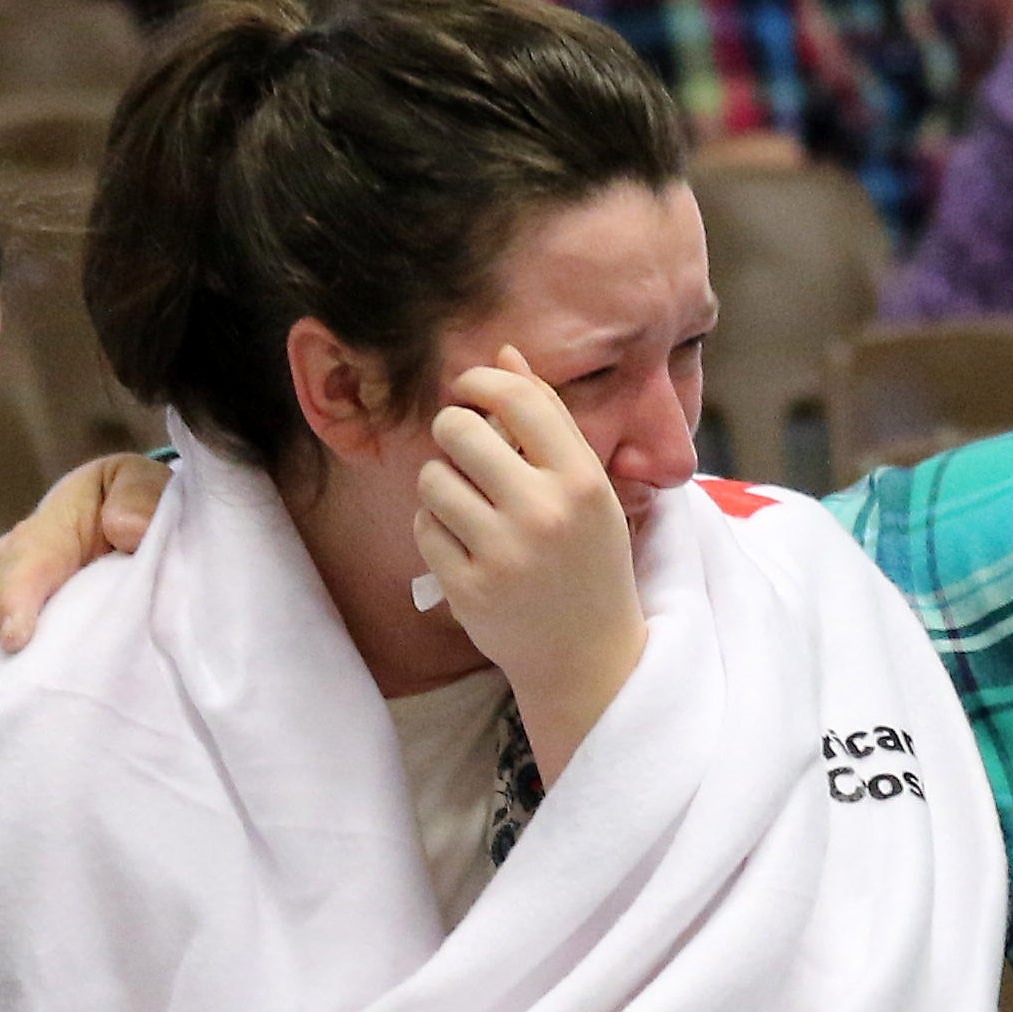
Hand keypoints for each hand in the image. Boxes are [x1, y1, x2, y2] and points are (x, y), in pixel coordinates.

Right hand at [0, 453, 172, 733]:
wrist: (136, 525)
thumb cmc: (142, 511)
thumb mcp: (149, 490)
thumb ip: (142, 498)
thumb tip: (127, 527)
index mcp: (54, 527)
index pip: (30, 558)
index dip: (17, 596)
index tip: (15, 639)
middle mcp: (14, 563)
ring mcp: (0, 598)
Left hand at [419, 348, 648, 785]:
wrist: (588, 657)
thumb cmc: (587, 560)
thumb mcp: (587, 488)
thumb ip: (547, 420)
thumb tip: (505, 354)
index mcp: (583, 480)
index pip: (518, 399)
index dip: (482, 380)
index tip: (468, 388)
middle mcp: (544, 513)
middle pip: (459, 431)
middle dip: (451, 430)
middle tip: (460, 446)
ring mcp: (503, 554)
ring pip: (432, 479)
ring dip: (440, 482)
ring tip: (466, 502)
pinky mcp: (469, 589)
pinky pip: (424, 528)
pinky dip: (434, 528)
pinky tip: (462, 543)